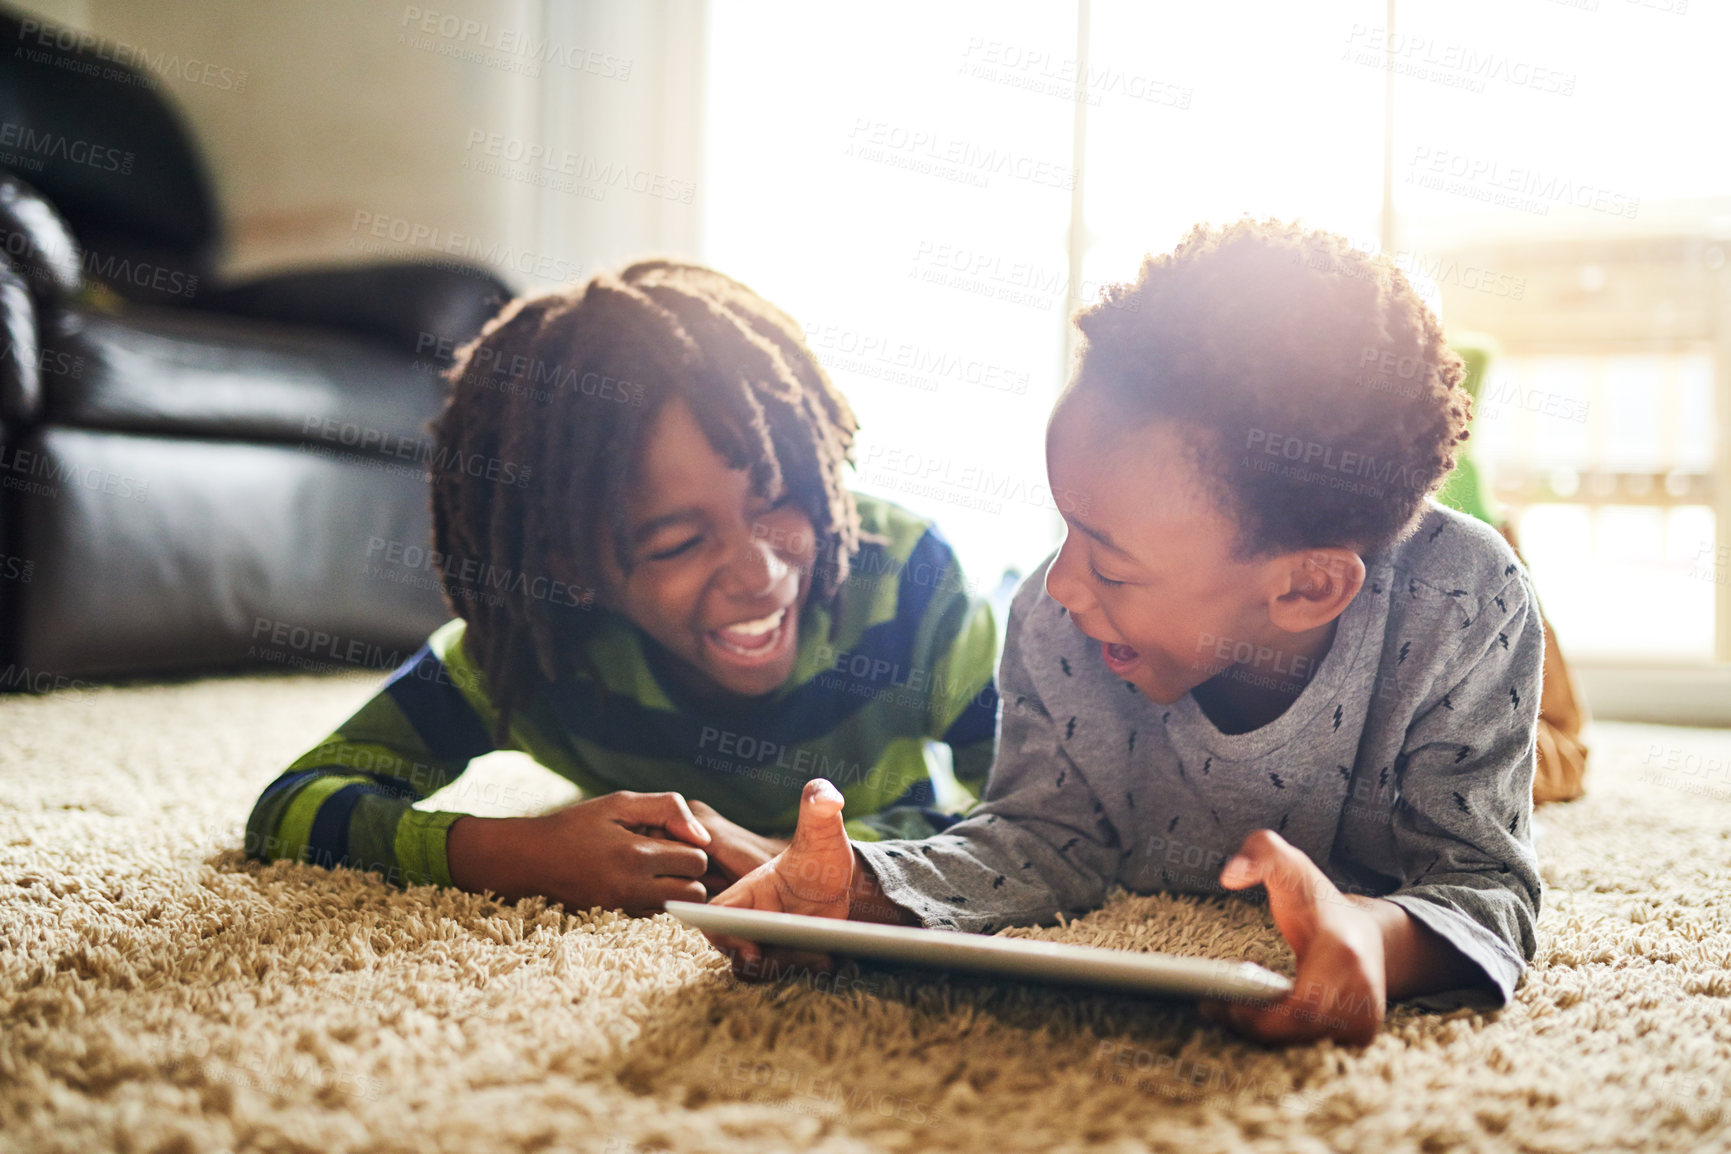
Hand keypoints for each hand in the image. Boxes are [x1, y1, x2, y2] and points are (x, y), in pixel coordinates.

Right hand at [447, 790, 711, 917]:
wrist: (530, 859)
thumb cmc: (577, 826)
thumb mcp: (619, 804)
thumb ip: (667, 809)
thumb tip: (702, 836)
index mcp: (636, 855)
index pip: (697, 860)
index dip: (691, 846)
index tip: (672, 837)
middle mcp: (632, 888)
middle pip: (695, 892)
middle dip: (689, 874)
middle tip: (668, 856)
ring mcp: (623, 909)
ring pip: (678, 908)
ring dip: (675, 890)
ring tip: (654, 870)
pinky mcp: (615, 921)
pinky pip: (655, 917)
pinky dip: (656, 902)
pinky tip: (638, 883)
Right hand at [702, 779, 856, 980]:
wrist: (846, 884)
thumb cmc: (823, 855)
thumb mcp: (824, 832)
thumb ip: (819, 810)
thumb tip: (824, 792)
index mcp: (748, 891)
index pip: (715, 915)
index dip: (721, 931)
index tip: (749, 942)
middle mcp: (751, 918)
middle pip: (733, 949)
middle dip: (750, 959)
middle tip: (769, 957)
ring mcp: (767, 941)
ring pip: (758, 968)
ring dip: (783, 965)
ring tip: (817, 954)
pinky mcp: (785, 957)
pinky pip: (784, 973)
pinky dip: (804, 969)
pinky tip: (829, 957)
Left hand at [1197, 829, 1385, 1045]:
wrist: (1371, 937)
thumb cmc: (1321, 904)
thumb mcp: (1290, 866)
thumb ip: (1260, 852)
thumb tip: (1230, 875)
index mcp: (1344, 952)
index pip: (1299, 1006)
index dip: (1258, 1015)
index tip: (1221, 1004)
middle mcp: (1362, 991)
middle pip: (1297, 1031)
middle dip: (1252, 1026)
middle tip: (1214, 1009)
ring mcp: (1365, 1018)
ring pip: (1303, 1044)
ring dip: (1264, 1036)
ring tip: (1229, 1013)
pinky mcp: (1360, 1036)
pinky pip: (1313, 1047)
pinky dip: (1283, 1040)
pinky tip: (1259, 1022)